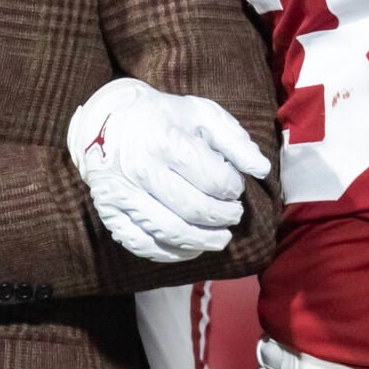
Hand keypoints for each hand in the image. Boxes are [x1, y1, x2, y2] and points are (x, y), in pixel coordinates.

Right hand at [67, 78, 269, 263]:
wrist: (107, 120)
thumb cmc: (163, 118)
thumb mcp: (200, 114)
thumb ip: (234, 140)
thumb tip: (261, 170)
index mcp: (164, 139)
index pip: (213, 178)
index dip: (233, 188)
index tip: (235, 187)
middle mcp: (140, 168)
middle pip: (194, 209)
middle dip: (223, 217)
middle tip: (234, 215)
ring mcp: (121, 193)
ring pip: (170, 231)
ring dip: (203, 241)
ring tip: (220, 238)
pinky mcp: (109, 212)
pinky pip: (142, 244)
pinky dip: (170, 253)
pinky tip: (189, 247)